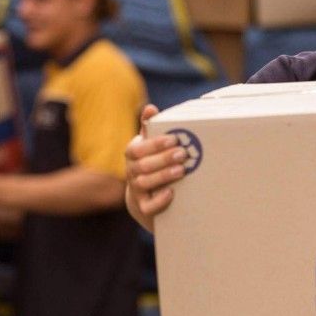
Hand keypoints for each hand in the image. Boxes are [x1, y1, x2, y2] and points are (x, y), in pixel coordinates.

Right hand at [123, 104, 186, 231]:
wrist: (145, 195)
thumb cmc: (151, 161)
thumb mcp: (148, 144)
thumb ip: (150, 127)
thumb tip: (150, 108)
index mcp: (132, 154)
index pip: (137, 149)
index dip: (155, 144)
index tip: (174, 139)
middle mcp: (131, 172)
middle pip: (143, 165)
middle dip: (164, 159)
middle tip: (183, 154)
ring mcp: (136, 190)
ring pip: (145, 183)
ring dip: (163, 176)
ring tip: (182, 170)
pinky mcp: (144, 207)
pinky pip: (148, 207)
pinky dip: (160, 200)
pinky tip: (171, 192)